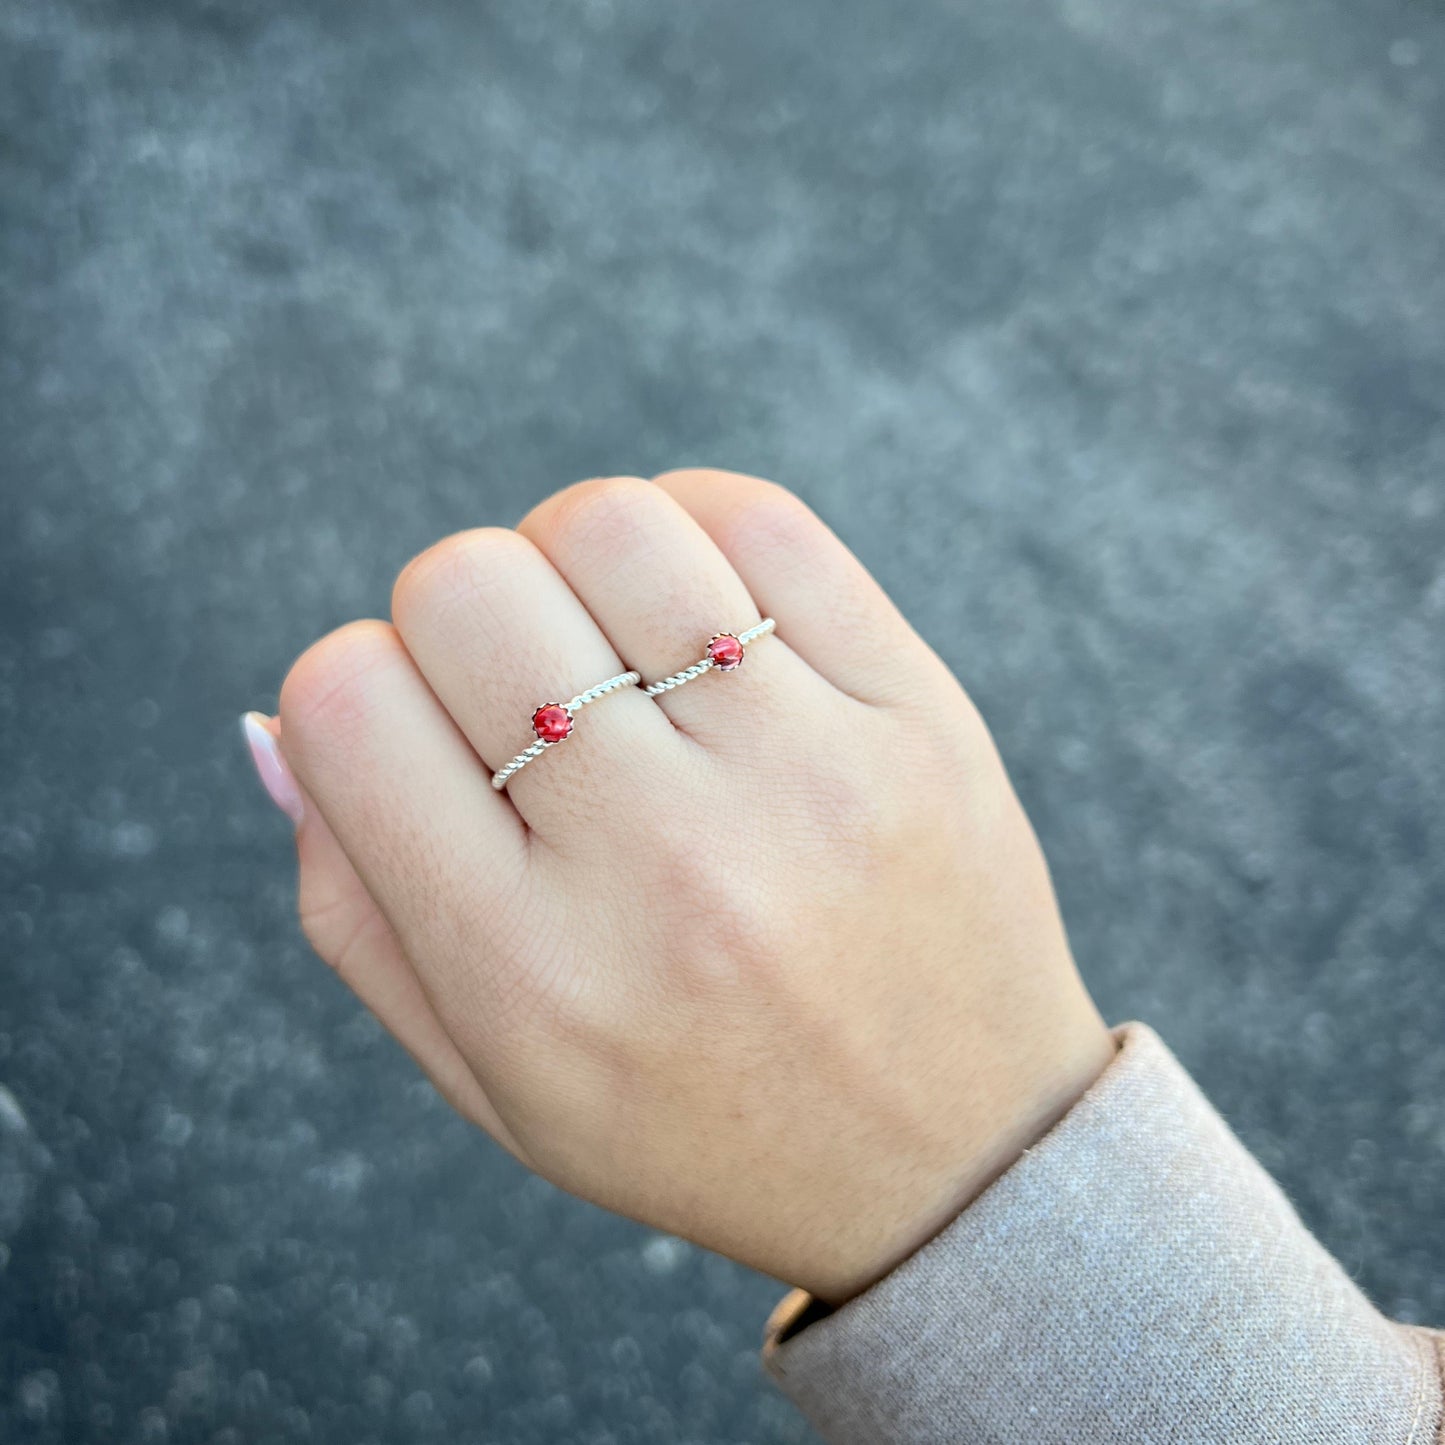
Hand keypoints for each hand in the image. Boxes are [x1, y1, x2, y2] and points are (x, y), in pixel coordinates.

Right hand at [251, 470, 1114, 1303]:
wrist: (958, 1157)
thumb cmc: (700, 1117)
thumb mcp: (494, 1079)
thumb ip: (357, 907)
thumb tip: (281, 721)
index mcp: (531, 974)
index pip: (347, 705)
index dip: (351, 689)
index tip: (417, 732)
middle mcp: (666, 864)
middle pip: (464, 587)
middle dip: (456, 618)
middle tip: (524, 692)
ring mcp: (806, 776)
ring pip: (608, 528)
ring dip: (573, 559)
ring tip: (614, 643)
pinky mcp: (915, 716)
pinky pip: (759, 521)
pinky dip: (694, 528)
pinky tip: (702, 607)